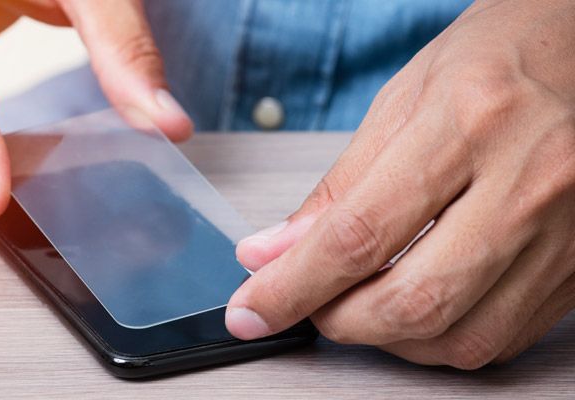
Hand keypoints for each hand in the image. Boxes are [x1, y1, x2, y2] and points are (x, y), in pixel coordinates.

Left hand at [226, 0, 574, 368]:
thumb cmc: (503, 55)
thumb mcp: (403, 99)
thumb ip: (338, 187)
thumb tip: (275, 253)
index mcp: (470, 122)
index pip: (360, 235)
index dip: (292, 286)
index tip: (252, 309)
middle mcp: (530, 182)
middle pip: (413, 301)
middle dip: (338, 321)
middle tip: (305, 305)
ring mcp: (568, 232)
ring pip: (460, 336)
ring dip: (388, 339)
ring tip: (357, 305)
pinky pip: (502, 336)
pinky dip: (442, 338)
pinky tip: (415, 307)